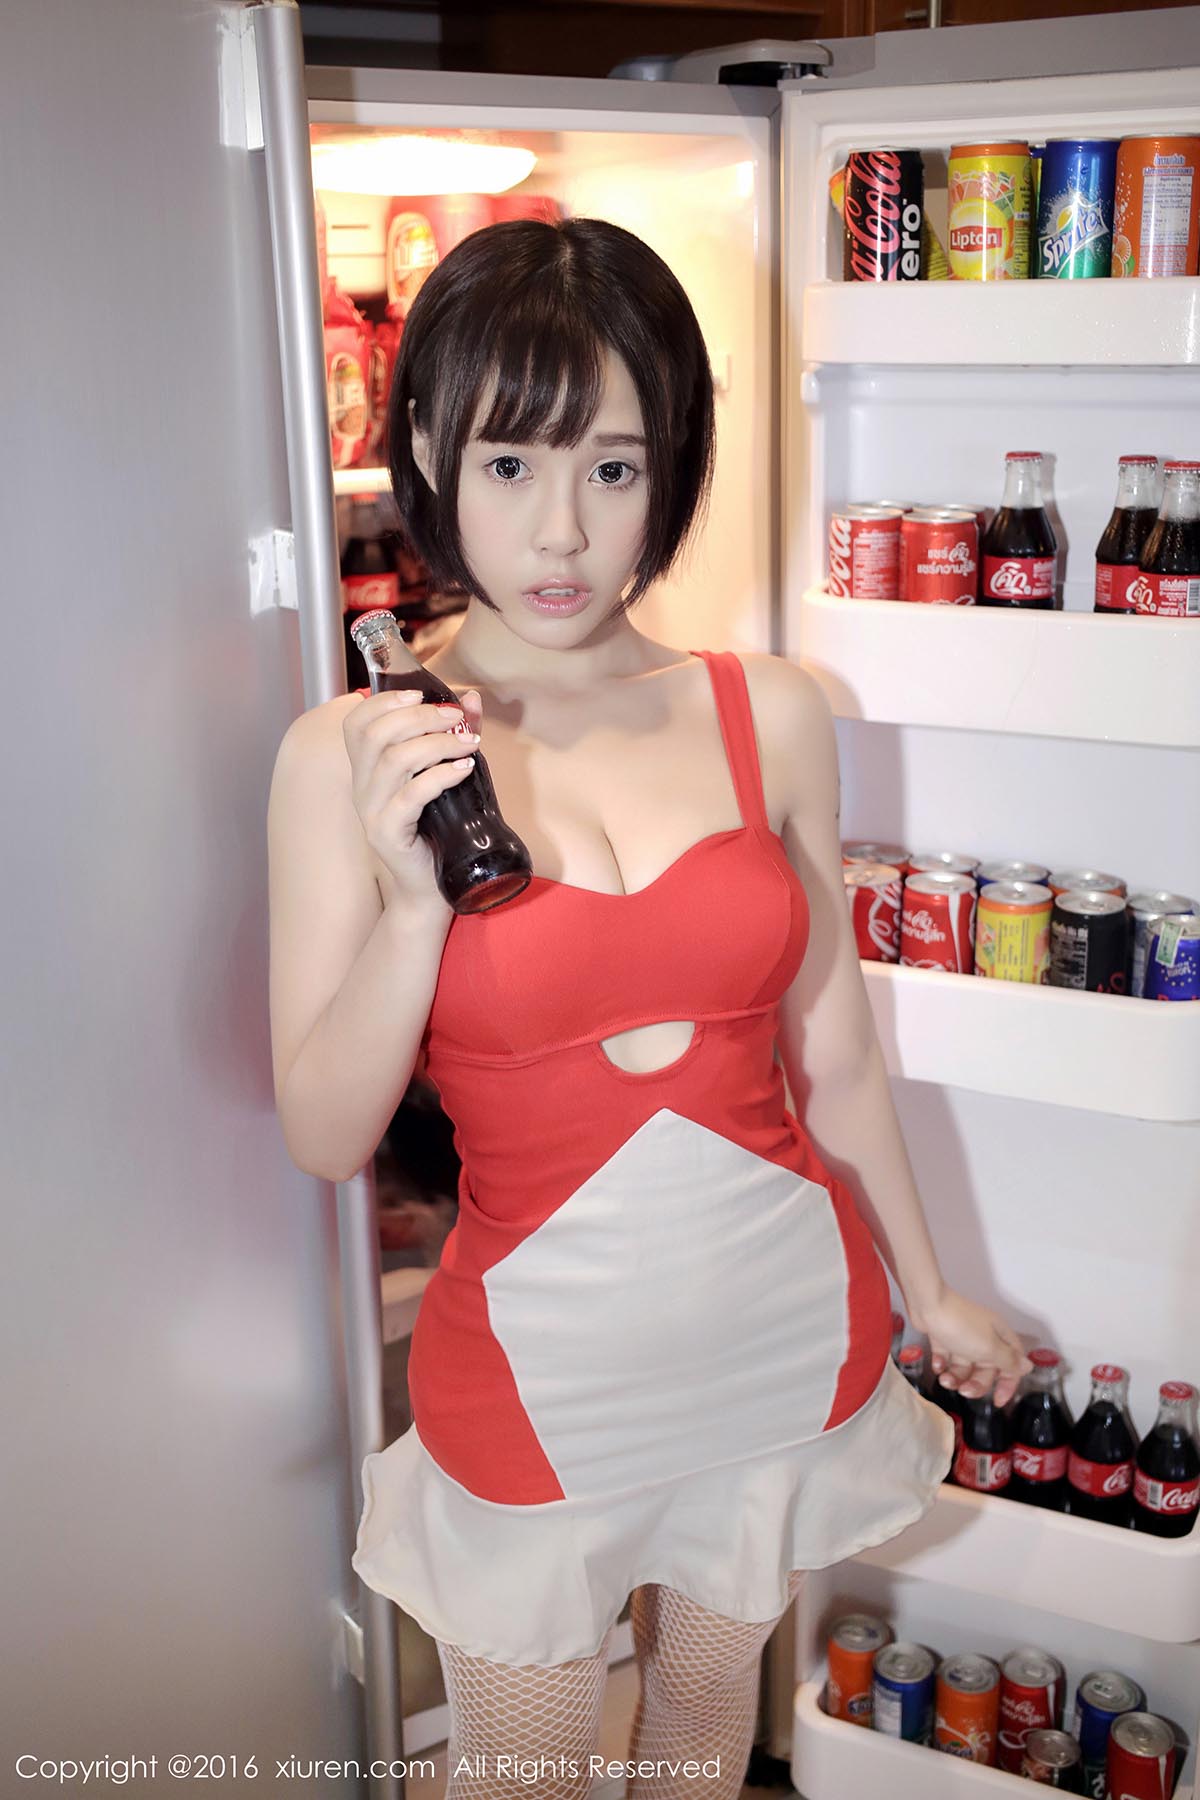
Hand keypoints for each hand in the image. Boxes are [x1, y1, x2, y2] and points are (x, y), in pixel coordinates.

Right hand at [342, 684, 483, 911]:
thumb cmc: (438, 829)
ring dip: (437, 744)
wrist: (432, 887)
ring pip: (394, 761)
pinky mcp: (388, 834)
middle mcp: (361, 788)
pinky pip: (412, 796)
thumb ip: (453, 735)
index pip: (356, 723)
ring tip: (469, 744)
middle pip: (375, 735)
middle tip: (457, 719)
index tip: (422, 693)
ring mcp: (371, 812)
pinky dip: (441, 776)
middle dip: (420, 716)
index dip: (384, 701)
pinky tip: (465, 769)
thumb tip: (472, 699)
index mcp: (366, 769)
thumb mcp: (445, 773)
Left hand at [914, 1288, 1032, 1408]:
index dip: (1008, 1384)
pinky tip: (938, 1365)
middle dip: (975, 1384)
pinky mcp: (944, 1337)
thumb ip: (1009, 1361)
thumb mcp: (990, 1347)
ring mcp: (962, 1338)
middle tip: (963, 1390)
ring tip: (945, 1379)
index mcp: (1000, 1338)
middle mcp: (984, 1338)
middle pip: (986, 1370)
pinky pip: (946, 1359)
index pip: (1012, 1365)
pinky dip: (942, 1365)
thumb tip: (1028, 1367)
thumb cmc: (963, 1326)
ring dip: (956, 1378)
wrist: (928, 1304)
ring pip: (964, 1367)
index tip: (998, 1402)